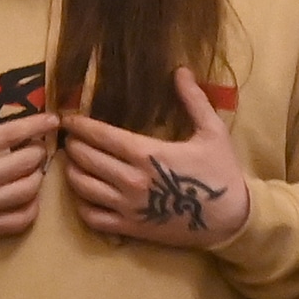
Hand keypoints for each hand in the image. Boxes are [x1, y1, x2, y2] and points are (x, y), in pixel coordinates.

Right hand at [0, 113, 59, 240]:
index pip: (8, 134)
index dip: (35, 124)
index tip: (53, 120)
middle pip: (27, 162)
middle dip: (38, 150)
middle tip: (38, 147)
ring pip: (30, 188)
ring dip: (37, 176)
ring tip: (33, 170)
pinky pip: (22, 219)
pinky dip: (31, 206)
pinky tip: (26, 197)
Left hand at [62, 67, 248, 247]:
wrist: (230, 219)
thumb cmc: (221, 173)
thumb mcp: (213, 132)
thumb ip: (194, 100)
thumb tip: (181, 70)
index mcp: (147, 153)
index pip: (101, 136)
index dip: (80, 125)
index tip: (69, 119)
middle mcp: (131, 180)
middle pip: (86, 159)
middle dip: (73, 145)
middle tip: (71, 138)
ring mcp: (128, 206)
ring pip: (82, 187)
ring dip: (72, 171)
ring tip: (73, 162)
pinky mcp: (130, 228)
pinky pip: (92, 217)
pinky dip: (81, 205)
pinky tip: (83, 195)